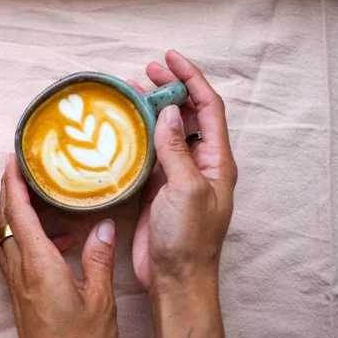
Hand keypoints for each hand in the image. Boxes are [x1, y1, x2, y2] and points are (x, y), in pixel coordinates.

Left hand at [0, 156, 117, 337]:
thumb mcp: (100, 301)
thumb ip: (98, 259)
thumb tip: (104, 226)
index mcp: (38, 264)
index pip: (18, 211)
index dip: (14, 181)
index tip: (15, 157)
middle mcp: (20, 269)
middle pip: (6, 218)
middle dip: (11, 188)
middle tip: (26, 166)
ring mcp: (17, 283)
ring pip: (7, 235)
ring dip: (16, 211)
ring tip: (43, 197)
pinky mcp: (21, 295)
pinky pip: (15, 253)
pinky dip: (26, 235)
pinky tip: (56, 239)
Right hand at [129, 50, 237, 293]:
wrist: (176, 279)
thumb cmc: (189, 239)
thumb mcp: (186, 190)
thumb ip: (176, 150)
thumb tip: (165, 113)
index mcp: (216, 160)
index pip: (207, 108)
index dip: (191, 79)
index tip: (170, 59)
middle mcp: (200, 162)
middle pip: (187, 113)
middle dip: (170, 88)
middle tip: (145, 71)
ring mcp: (178, 174)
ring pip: (166, 130)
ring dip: (151, 108)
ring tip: (131, 91)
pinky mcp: (157, 188)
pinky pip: (149, 152)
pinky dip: (137, 134)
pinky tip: (122, 126)